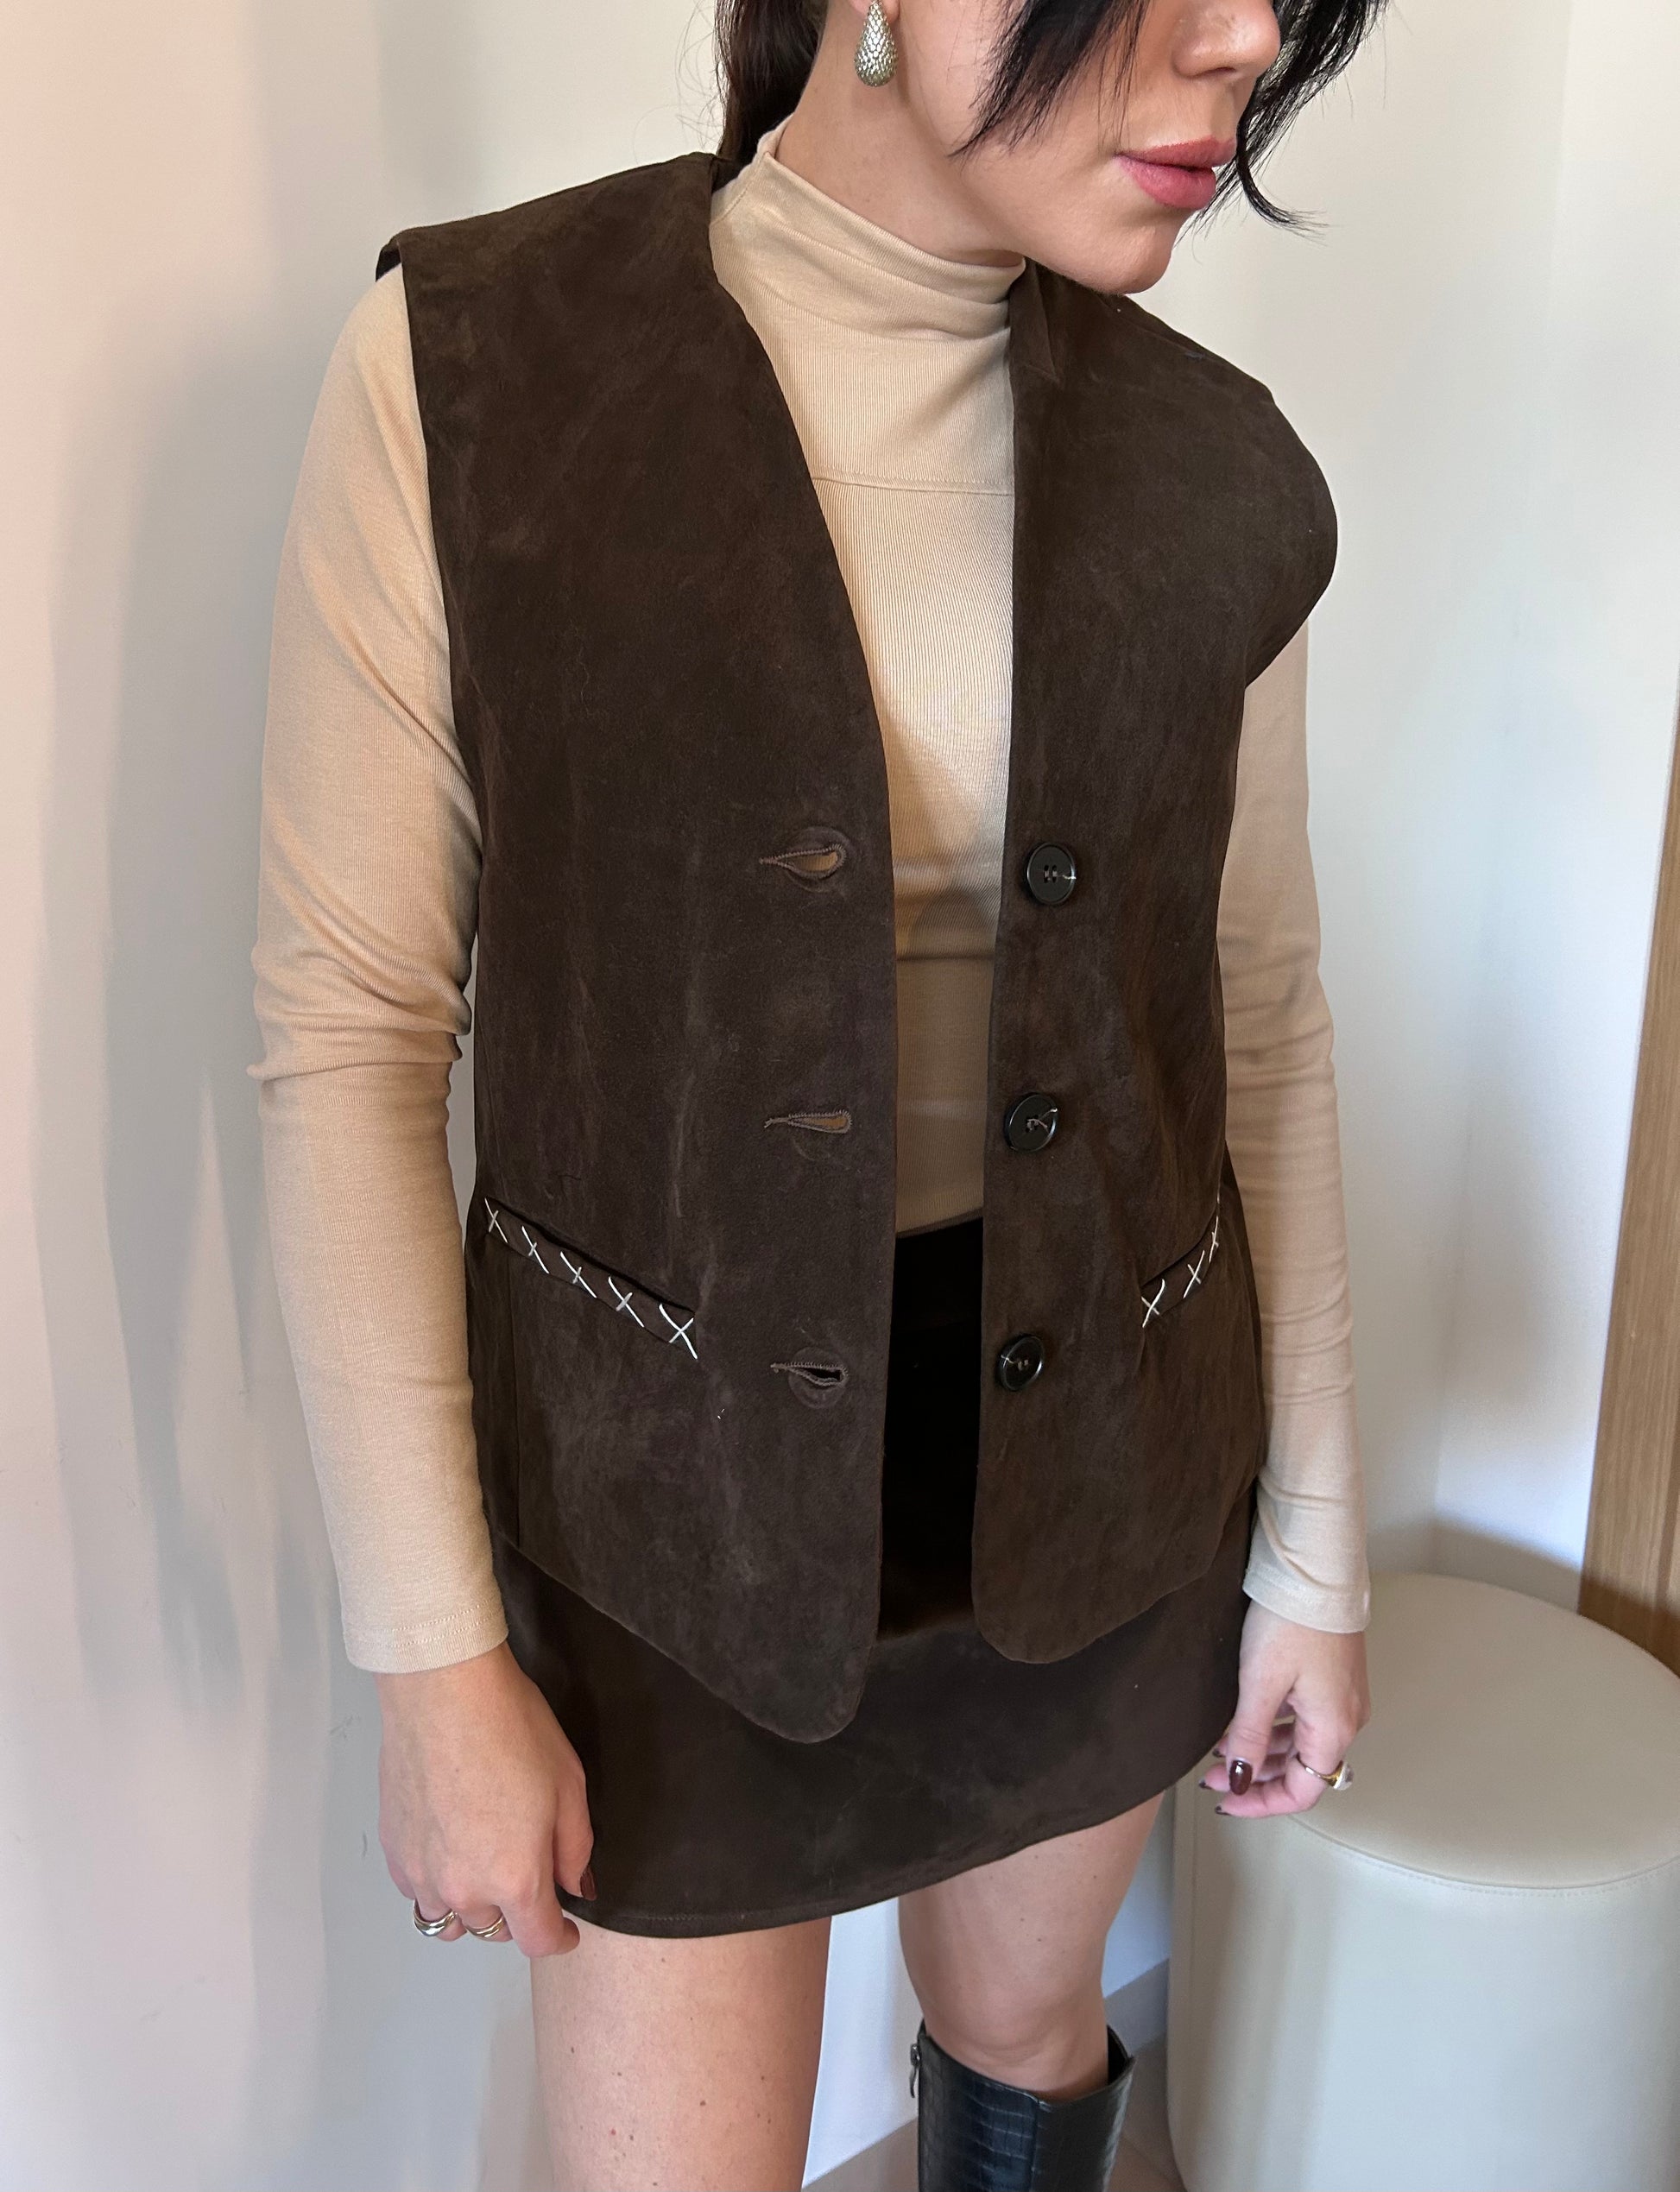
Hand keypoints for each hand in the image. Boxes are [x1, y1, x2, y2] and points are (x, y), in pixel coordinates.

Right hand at [374, 1640, 594, 1956]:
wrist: (445, 1691)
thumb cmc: (510, 1728)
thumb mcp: (568, 1784)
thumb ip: (575, 1848)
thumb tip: (576, 1886)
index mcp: (515, 1878)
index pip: (537, 1940)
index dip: (559, 1939)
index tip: (567, 1930)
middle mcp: (464, 1888)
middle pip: (493, 1931)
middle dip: (517, 1914)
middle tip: (528, 1878)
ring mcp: (422, 1872)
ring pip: (449, 1920)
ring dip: (471, 1907)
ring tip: (484, 1873)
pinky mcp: (394, 1850)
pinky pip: (416, 1892)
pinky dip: (435, 1885)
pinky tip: (449, 1852)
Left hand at [1203, 1600, 1370, 1817]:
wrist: (1316, 1570)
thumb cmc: (1292, 1620)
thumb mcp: (1260, 1683)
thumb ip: (1249, 1736)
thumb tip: (1241, 1779)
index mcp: (1334, 1728)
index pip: (1302, 1791)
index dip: (1263, 1802)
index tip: (1229, 1800)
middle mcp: (1347, 1719)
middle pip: (1301, 1769)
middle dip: (1256, 1776)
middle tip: (1214, 1775)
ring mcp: (1342, 1698)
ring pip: (1300, 1743)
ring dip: (1262, 1751)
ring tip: (1221, 1748)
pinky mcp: (1333, 1677)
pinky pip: (1304, 1718)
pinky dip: (1275, 1727)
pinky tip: (1245, 1720)